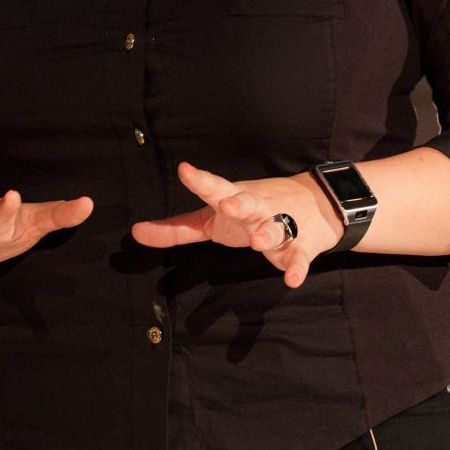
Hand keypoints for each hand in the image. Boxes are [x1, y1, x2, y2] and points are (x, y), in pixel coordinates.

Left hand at [130, 161, 341, 288]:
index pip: (213, 189)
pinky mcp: (299, 247)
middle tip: (226, 205)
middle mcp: (256, 208)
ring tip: (258, 242)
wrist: (315, 205)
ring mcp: (280, 226)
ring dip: (267, 233)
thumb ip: (175, 228)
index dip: (199, 181)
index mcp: (232, 199)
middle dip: (237, 203)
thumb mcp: (212, 218)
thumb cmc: (251, 212)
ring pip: (275, 228)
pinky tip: (291, 280)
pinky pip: (298, 258)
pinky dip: (296, 268)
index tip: (184, 170)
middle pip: (246, 202)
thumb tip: (134, 232)